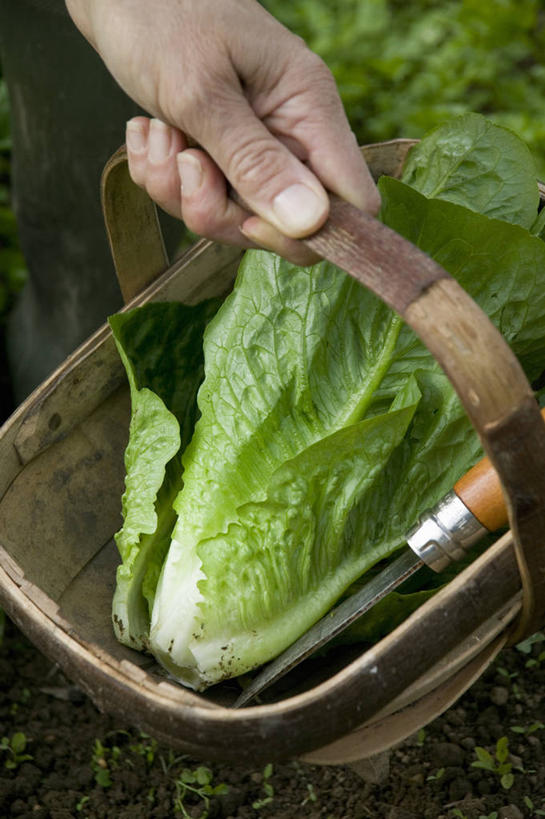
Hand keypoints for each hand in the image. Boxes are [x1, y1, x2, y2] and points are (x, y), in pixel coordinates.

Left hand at [66, 0, 379, 263]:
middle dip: (222, 211)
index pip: (351, 201)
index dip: (309, 232)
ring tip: (158, 135)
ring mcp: (253, 147)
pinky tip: (150, 133)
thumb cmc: (161, 16)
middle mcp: (289, 134)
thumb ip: (254, 161)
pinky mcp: (218, 154)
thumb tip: (312, 223)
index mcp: (308, 108)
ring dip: (181, 191)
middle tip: (186, 165)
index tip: (250, 220)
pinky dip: (164, 177)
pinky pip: (199, 199)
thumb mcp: (202, 92)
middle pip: (283, 223)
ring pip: (234, 216)